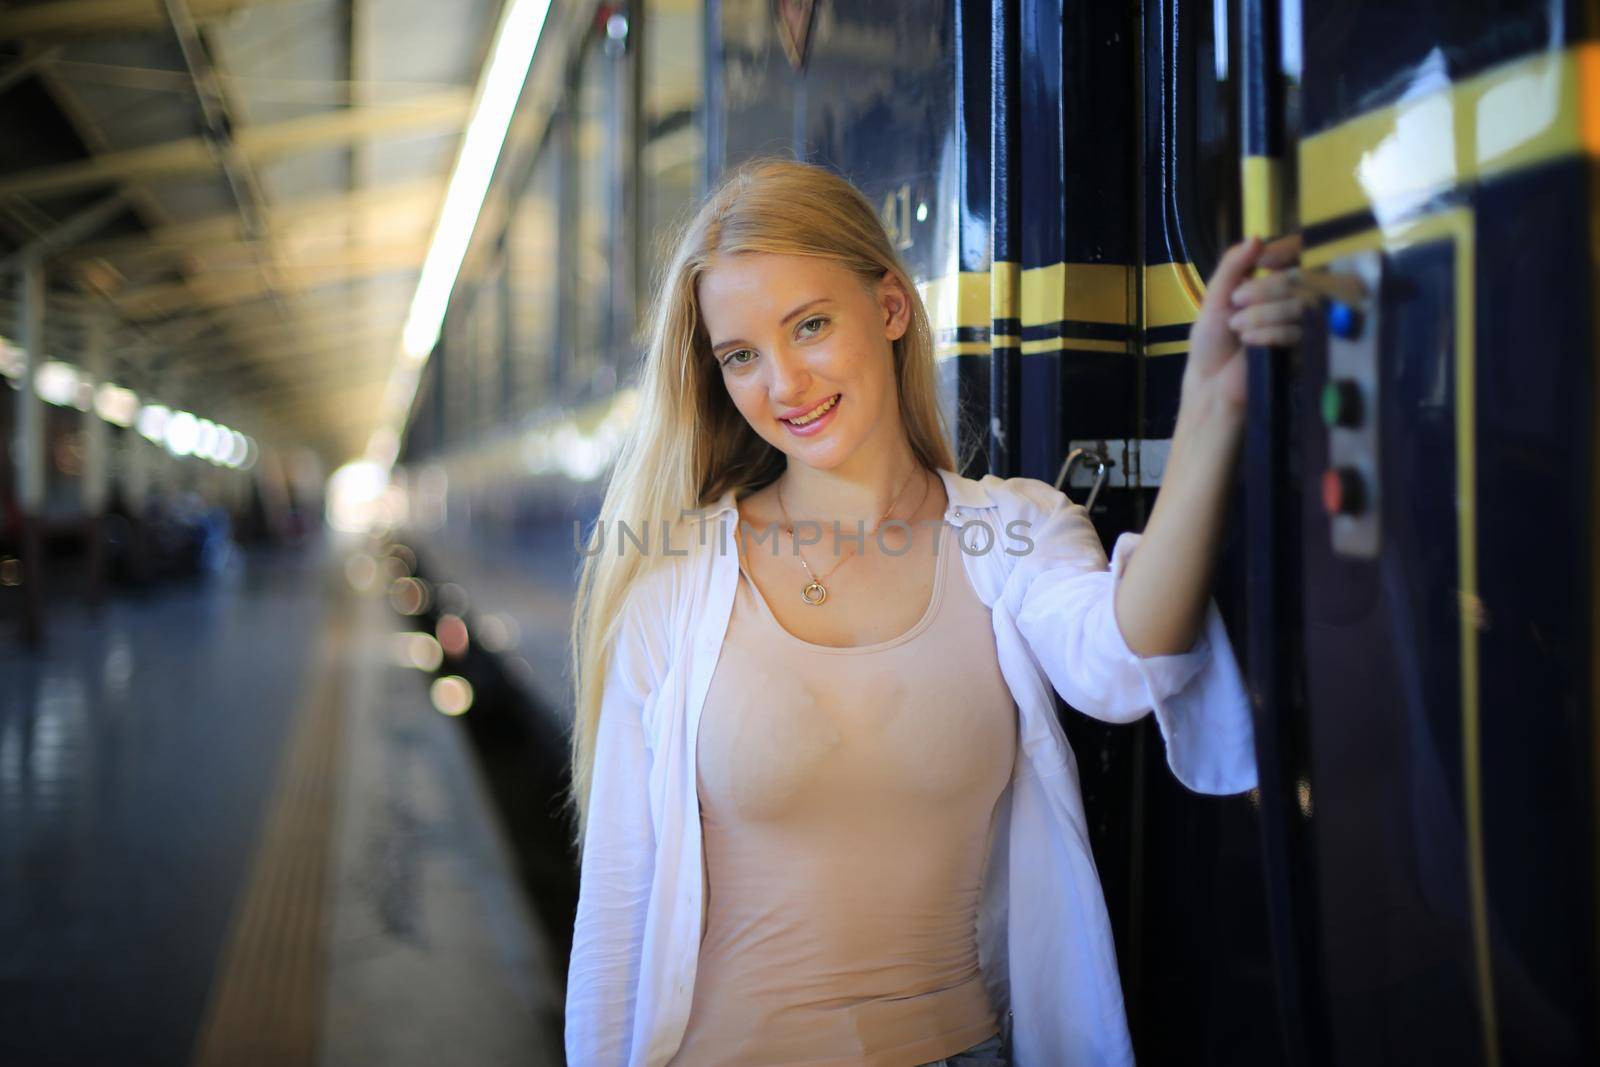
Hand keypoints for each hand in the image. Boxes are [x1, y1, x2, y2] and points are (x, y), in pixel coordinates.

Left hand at [1182, 233, 1304, 415]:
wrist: (1211, 383)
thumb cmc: (1212, 342)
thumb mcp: (1215, 297)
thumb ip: (1233, 266)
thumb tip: (1256, 237)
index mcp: (1268, 284)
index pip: (1294, 255)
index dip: (1284, 251)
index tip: (1264, 260)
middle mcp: (1287, 300)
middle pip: (1298, 277)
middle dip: (1265, 288)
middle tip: (1237, 301)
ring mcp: (1297, 325)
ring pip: (1299, 303)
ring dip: (1262, 314)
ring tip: (1238, 328)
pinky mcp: (1301, 350)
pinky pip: (1296, 330)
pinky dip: (1269, 333)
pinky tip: (1250, 342)